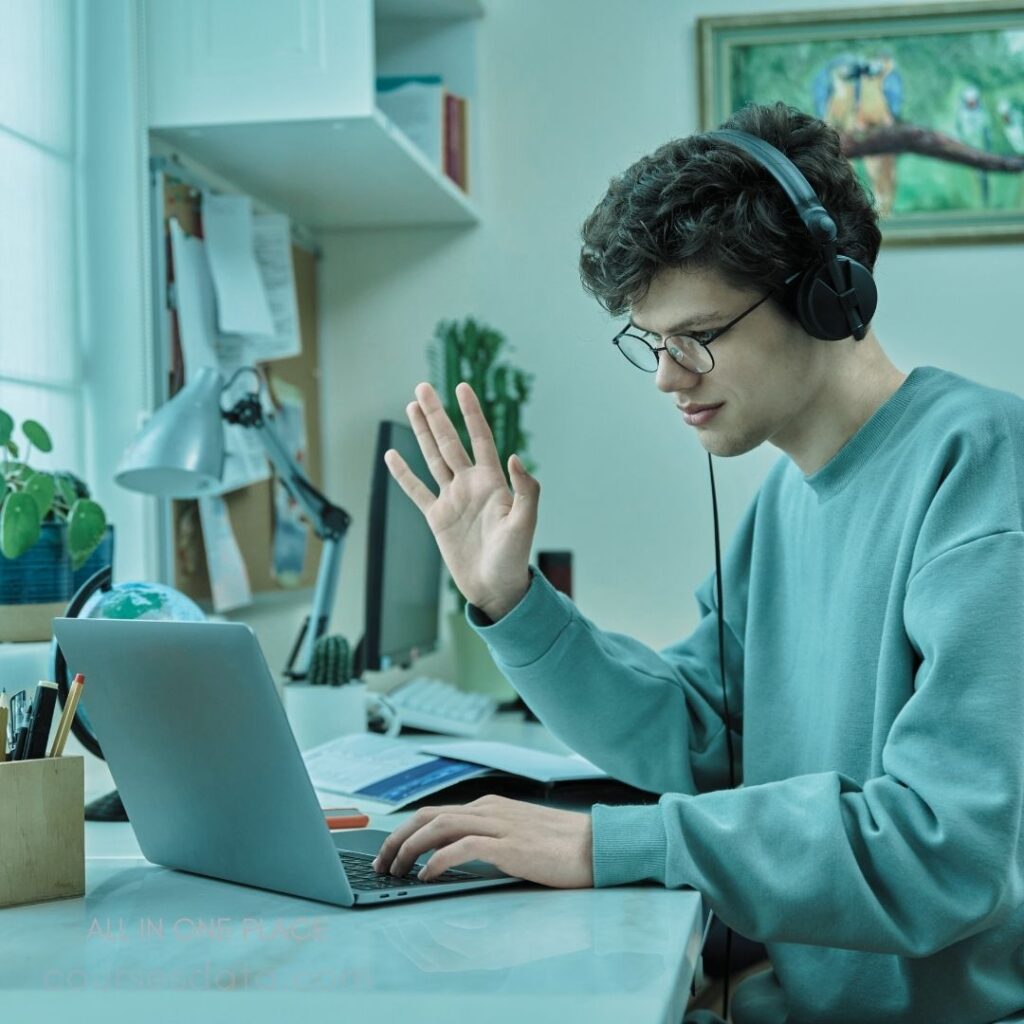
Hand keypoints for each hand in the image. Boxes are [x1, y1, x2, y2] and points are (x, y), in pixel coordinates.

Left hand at [372, 794, 593, 888]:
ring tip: (396, 870)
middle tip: (381, 863)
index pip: (435, 812)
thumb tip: (454, 857)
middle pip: (429, 815)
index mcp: (489, 805)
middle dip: (398, 838)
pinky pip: (464, 846)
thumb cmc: (560, 846)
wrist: (596, 846)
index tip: (389, 852)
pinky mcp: (510, 846)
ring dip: (411, 848)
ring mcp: (499, 825)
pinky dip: (439, 859)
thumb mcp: (516, 836)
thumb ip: (488, 839)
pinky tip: (427, 874)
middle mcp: (489, 809)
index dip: (406, 831)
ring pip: (439, 826)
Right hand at [384, 382, 538, 620]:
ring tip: (410, 406)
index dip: (471, 413)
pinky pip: (416, 490)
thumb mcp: (525, 523)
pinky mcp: (437, 518)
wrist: (495, 587)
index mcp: (492, 481)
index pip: (480, 437)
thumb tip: (514, 456)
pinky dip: (403, 474)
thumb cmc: (514, 557)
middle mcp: (470, 484)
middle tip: (422, 387)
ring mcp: (452, 499)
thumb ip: (525, 490)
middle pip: (450, 441)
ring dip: (422, 433)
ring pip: (433, 458)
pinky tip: (392, 455)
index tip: (462, 387)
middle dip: (436, 414)